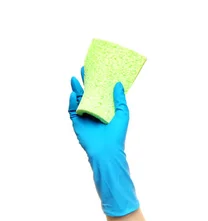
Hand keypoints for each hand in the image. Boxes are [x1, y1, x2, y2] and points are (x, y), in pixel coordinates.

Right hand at [68, 67, 138, 216]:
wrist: (107, 151)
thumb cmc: (117, 134)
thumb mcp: (122, 113)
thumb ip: (120, 99)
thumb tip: (118, 83)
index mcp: (106, 109)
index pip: (101, 92)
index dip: (98, 81)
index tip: (97, 69)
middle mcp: (95, 111)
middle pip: (88, 93)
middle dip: (85, 82)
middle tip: (83, 69)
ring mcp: (85, 117)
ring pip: (78, 100)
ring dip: (76, 89)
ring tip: (75, 78)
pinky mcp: (77, 123)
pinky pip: (72, 110)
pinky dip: (72, 102)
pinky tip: (73, 94)